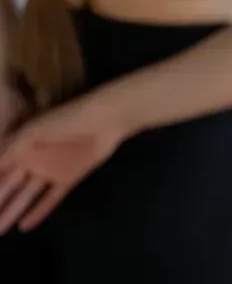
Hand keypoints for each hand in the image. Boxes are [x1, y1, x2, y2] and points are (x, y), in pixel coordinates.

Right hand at [0, 94, 126, 233]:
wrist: (105, 119)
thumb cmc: (67, 119)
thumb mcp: (33, 131)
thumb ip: (9, 150)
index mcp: (22, 147)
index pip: (0, 171)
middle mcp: (33, 161)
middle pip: (9, 186)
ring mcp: (51, 171)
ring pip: (27, 196)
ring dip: (12, 211)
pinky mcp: (69, 178)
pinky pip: (51, 199)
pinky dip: (39, 212)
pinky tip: (25, 227)